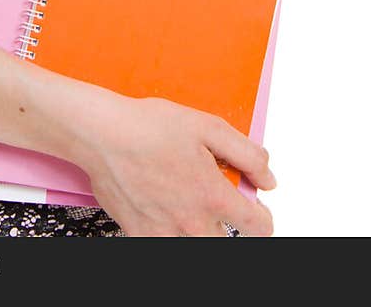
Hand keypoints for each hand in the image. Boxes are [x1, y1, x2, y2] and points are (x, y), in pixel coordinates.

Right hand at [69, 90, 277, 236]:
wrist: (102, 134)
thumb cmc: (150, 126)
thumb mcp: (208, 127)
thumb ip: (247, 154)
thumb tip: (268, 178)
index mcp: (212, 195)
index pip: (257, 226)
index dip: (264, 219)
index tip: (258, 212)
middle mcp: (191, 222)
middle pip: (226, 241)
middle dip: (227, 223)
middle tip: (212, 199)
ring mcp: (165, 233)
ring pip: (196, 244)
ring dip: (197, 228)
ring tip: (183, 199)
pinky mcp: (140, 236)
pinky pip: (165, 243)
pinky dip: (168, 230)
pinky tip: (161, 206)